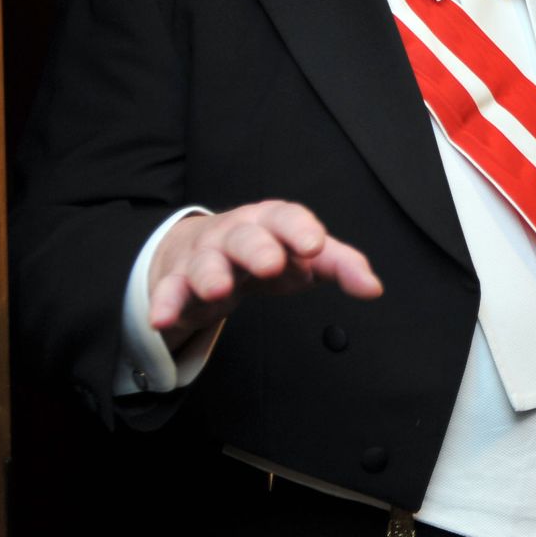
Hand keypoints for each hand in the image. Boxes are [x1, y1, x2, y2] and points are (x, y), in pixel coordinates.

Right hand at [148, 200, 382, 348]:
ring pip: (204, 262)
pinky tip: (162, 319)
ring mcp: (204, 256)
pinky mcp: (177, 283)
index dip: (301, 229)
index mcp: (272, 221)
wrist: (207, 253)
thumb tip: (373, 288)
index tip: (315, 246)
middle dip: (257, 249)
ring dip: (211, 274)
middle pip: (245, 236)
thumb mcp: (306, 256)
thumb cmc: (269, 251)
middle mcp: (236, 233)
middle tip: (271, 264)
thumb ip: (342, 267)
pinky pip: (169, 291)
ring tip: (219, 290)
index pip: (287, 217)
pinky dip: (165, 303)